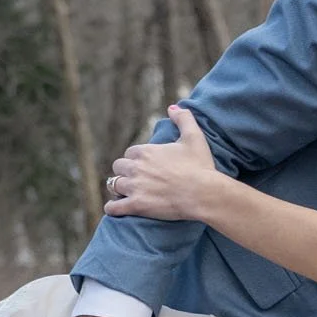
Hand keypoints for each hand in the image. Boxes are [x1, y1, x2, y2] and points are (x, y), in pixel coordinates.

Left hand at [104, 104, 225, 220]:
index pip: (130, 153)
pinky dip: (112, 208)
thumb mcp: (194, 137)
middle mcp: (136, 167)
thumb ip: (183, 118)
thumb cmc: (200, 166)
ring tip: (124, 193)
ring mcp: (134, 187)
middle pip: (119, 167)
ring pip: (114, 185)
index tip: (142, 165)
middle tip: (133, 179)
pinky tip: (114, 208)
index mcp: (145, 151)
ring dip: (118, 188)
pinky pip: (114, 207)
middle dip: (125, 172)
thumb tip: (173, 107)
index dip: (135, 159)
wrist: (204, 193)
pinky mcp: (137, 205)